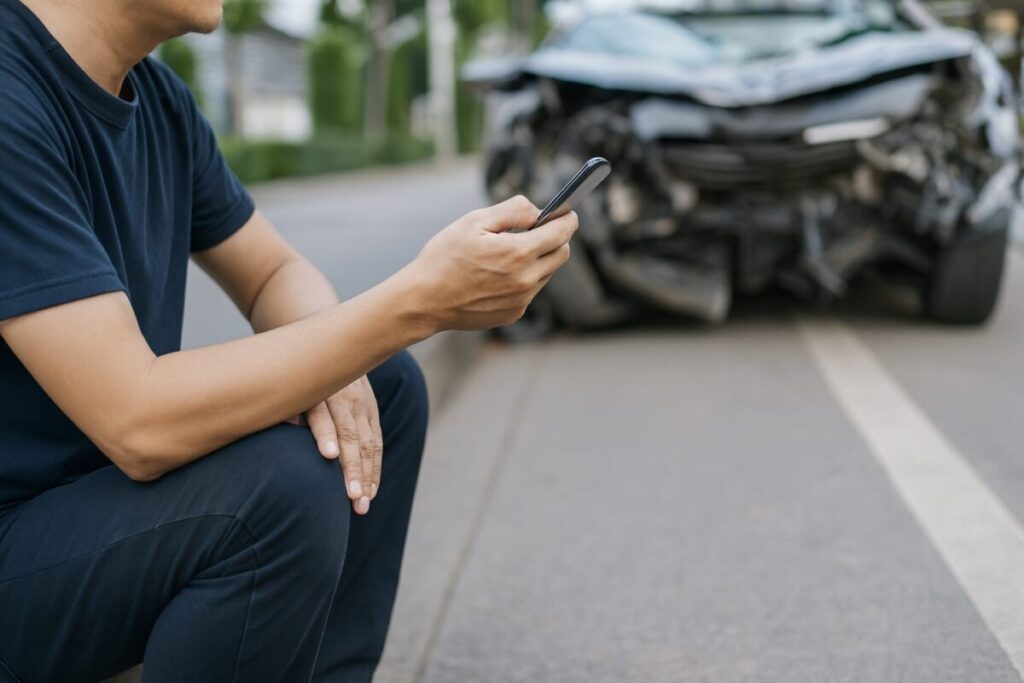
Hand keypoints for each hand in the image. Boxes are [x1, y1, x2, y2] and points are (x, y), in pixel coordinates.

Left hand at [294, 376, 381, 514]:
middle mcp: (344, 396)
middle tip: (353, 498)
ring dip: (367, 475)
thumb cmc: (295, 374)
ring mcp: (362, 403)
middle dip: (352, 468)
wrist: (328, 345)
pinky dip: (374, 468)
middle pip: (350, 435)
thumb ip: (285, 406)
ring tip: (362, 505)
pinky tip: (370, 491)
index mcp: (319, 389)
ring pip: (368, 442)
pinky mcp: (371, 410)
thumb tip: (284, 425)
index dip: (326, 435)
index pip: (323, 415)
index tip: (328, 456)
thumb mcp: (286, 384)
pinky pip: (376, 442)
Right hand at [404, 195, 577, 330]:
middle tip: (538, 229)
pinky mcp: (513, 313)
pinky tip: (498, 275)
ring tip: (509, 253)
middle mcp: (525, 280)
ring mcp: (521, 300)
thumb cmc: (444, 257)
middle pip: (561, 254)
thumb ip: (512, 210)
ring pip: (546, 273)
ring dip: (538, 259)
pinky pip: (530, 291)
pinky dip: (523, 279)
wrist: (424, 300)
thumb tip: (538, 211)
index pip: (561, 233)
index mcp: (517, 253)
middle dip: (555, 238)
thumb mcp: (474, 221)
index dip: (567, 219)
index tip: (568, 212)